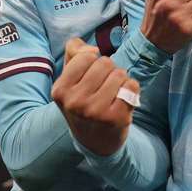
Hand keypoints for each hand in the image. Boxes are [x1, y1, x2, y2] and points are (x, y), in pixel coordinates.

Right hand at [52, 38, 139, 155]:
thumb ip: (75, 52)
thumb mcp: (70, 78)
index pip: (87, 56)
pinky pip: (132, 85)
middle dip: (108, 70)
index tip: (88, 78)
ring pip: (120, 73)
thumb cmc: (83, 101)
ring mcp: (96, 112)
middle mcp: (75, 102)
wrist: (95, 141)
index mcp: (60, 90)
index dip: (92, 62)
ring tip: (112, 94)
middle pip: (105, 62)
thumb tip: (93, 49)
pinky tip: (121, 101)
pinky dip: (130, 89)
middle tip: (102, 88)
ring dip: (120, 80)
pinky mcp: (116, 117)